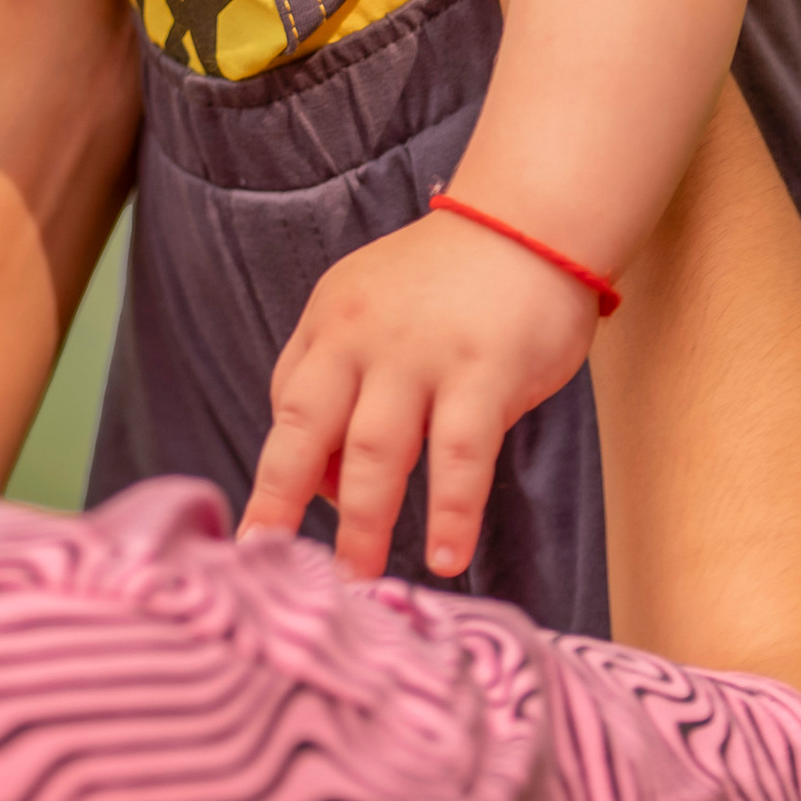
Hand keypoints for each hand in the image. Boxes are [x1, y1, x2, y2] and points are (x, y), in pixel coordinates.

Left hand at [240, 205, 600, 579]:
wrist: (529, 220)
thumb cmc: (451, 278)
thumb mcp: (370, 306)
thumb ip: (342, 376)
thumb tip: (325, 479)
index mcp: (329, 322)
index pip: (288, 407)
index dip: (286, 470)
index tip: (281, 524)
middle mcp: (362, 338)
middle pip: (306, 430)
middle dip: (282, 503)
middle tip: (270, 566)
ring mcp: (422, 355)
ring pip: (377, 452)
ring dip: (363, 524)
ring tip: (358, 580)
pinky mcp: (483, 373)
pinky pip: (461, 457)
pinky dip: (452, 512)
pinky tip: (448, 557)